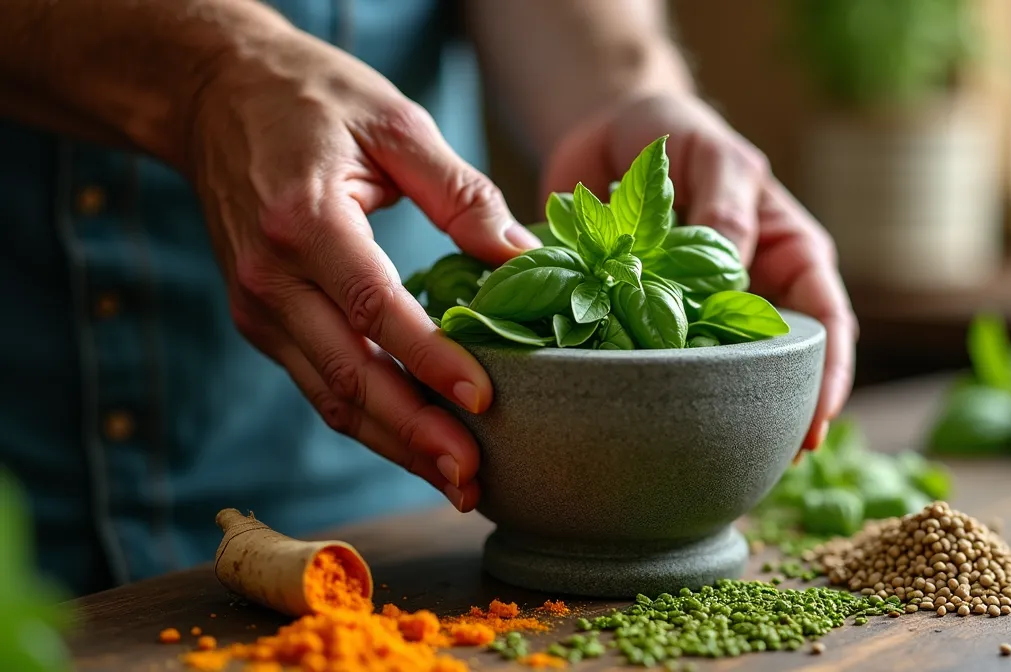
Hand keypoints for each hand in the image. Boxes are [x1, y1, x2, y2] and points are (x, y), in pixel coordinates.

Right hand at [187, 30, 541, 510]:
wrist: (214, 95)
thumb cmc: (314, 100)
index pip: (374, 307)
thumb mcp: (395, 122)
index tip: (484, 399)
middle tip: (473, 477)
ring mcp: (257, 306)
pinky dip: (368, 421)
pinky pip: (318, 384)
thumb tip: (524, 258)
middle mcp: (270, 276)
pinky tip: (417, 443)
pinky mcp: (260, 321)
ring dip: (394, 445)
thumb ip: (460, 193)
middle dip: (414, 435)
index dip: (430, 360)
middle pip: (347, 375)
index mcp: (304, 219)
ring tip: (457, 480)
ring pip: (329, 396)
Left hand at [542, 94, 857, 449]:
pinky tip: (647, 425)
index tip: (816, 423)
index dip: (829, 376)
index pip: (828, 324)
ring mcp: (701, 311)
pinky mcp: (649, 318)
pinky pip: (659, 363)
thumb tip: (735, 267)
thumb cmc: (678, 134)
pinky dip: (658, 392)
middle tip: (768, 466)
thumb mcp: (714, 157)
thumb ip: (728, 208)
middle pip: (781, 365)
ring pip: (722, 375)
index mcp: (790, 255)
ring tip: (713, 463)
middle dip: (780, 415)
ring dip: (719, 414)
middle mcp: (753, 291)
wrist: (607, 130)